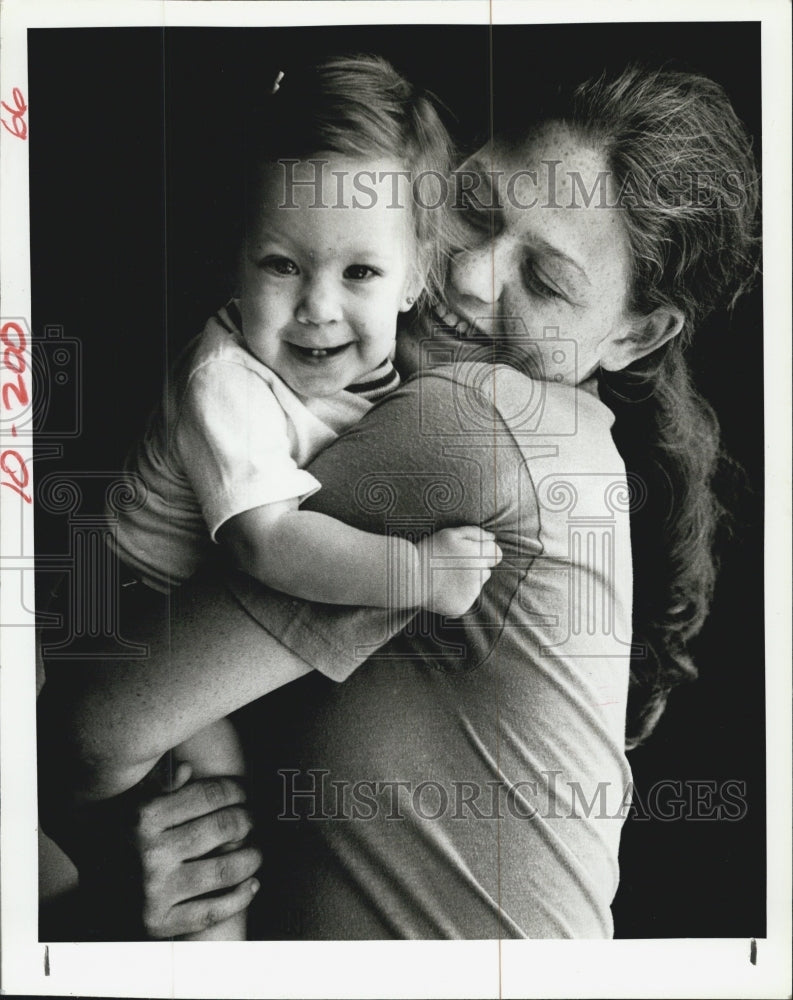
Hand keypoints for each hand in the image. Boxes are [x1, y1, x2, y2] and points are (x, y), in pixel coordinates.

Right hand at [133, 763, 261, 938]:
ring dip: (251, 858)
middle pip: (223, 828)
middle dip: (248, 820)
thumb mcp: (131, 805)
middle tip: (254, 820)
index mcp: (144, 816)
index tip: (245, 792)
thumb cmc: (119, 839)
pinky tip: (251, 885)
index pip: (209, 795)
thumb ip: (159, 785)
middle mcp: (149, 852)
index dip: (236, 790)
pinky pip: (212, 912)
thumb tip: (187, 768)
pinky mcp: (157, 924)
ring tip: (257, 852)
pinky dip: (239, 898)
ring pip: (225, 869)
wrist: (87, 891)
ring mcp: (153, 890)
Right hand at [416, 526, 501, 616]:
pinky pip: (465, 600)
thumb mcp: (450, 534)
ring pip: (475, 587)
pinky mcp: (462, 608)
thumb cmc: (429, 551)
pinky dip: (457, 596)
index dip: (484, 552)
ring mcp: (470, 594)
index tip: (470, 552)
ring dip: (466, 582)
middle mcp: (478, 576)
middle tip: (451, 565)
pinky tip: (442, 589)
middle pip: (486, 571)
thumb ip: (475, 533)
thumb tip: (492, 538)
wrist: (409, 576)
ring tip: (444, 578)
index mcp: (478, 556)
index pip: (496, 554)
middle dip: (475, 568)